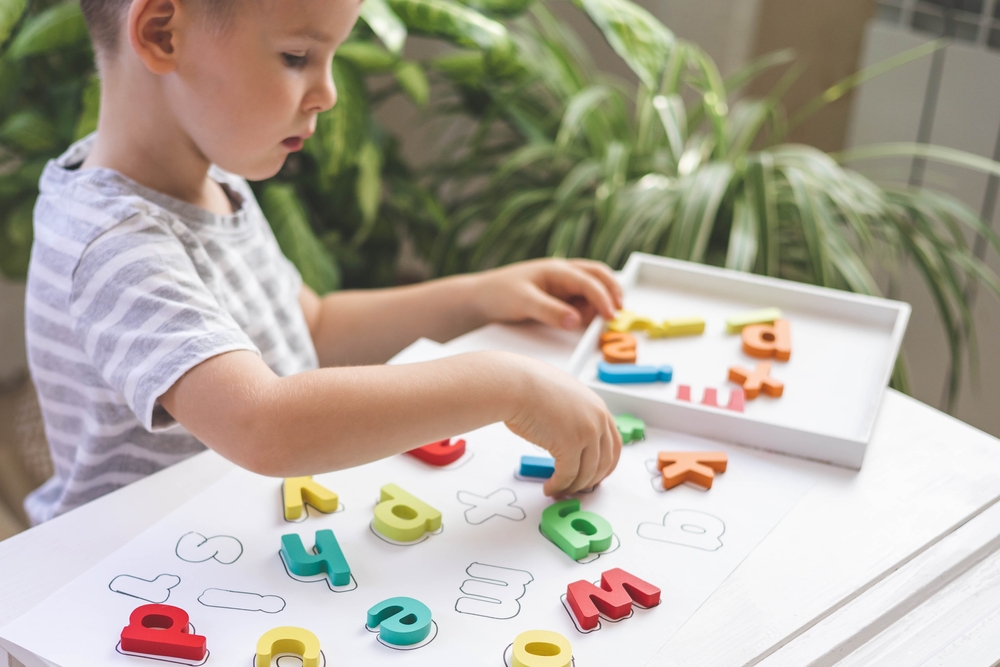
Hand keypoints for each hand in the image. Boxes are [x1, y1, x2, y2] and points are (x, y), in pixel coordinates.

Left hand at [474, 258, 622, 329]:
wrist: (481, 298)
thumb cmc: (499, 293)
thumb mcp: (523, 302)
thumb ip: (550, 311)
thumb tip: (576, 320)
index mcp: (556, 269)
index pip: (588, 280)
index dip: (603, 297)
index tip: (611, 315)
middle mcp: (563, 273)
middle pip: (598, 275)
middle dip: (613, 291)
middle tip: (619, 312)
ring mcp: (563, 284)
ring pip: (593, 287)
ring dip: (602, 300)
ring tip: (603, 320)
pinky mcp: (560, 297)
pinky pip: (583, 300)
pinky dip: (591, 308)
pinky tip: (587, 321)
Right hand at [500, 353, 621, 495]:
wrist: (516, 384)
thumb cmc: (530, 387)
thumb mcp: (565, 398)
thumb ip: (576, 417)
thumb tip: (571, 440)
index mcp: (598, 408)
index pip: (614, 445)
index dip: (606, 465)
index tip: (597, 476)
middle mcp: (597, 421)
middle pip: (604, 463)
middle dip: (590, 480)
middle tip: (578, 488)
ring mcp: (586, 434)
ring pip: (587, 473)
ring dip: (573, 486)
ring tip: (559, 490)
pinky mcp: (570, 446)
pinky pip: (567, 475)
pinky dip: (559, 486)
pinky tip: (549, 487)